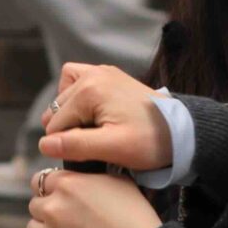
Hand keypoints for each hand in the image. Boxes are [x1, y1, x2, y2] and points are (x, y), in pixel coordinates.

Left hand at [20, 165, 163, 227]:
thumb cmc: (137, 222)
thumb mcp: (121, 184)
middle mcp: (53, 207)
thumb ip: (92, 176)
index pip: (42, 180)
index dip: (53, 190)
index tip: (64, 199)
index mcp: (69, 184)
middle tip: (72, 223)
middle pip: (36, 205)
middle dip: (50, 212)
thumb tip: (80, 177)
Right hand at [38, 63, 173, 172]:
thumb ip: (76, 145)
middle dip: (69, 130)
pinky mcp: (110, 76)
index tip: (90, 154)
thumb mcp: (113, 148)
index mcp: (89, 90)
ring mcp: (102, 72)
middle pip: (58, 110)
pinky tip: (92, 115)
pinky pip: (78, 82)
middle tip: (94, 145)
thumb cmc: (151, 141)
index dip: (66, 146)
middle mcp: (92, 74)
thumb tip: (44, 145)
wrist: (182, 130)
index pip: (55, 125)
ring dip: (70, 114)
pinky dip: (78, 98)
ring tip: (91, 131)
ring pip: (64, 95)